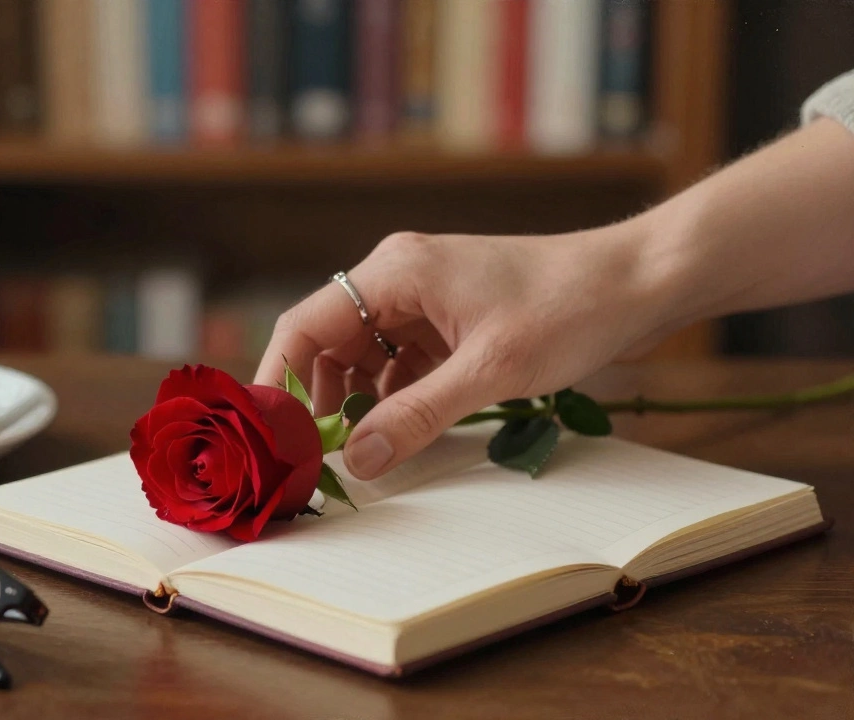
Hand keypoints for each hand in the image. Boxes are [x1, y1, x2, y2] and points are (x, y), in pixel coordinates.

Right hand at [254, 222, 679, 479]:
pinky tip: (403, 429)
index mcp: (394, 272)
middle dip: (320, 399)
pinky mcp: (448, 320)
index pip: (305, 325)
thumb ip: (416, 416)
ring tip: (359, 451)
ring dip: (358, 402)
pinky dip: (394, 397)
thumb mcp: (488, 371)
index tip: (270, 434)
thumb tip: (355, 460)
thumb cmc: (569, 307)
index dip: (279, 381)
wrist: (639, 281)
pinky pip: (400, 362)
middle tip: (315, 457)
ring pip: (363, 357)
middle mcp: (398, 278)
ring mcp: (424, 299)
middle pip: (329, 343)